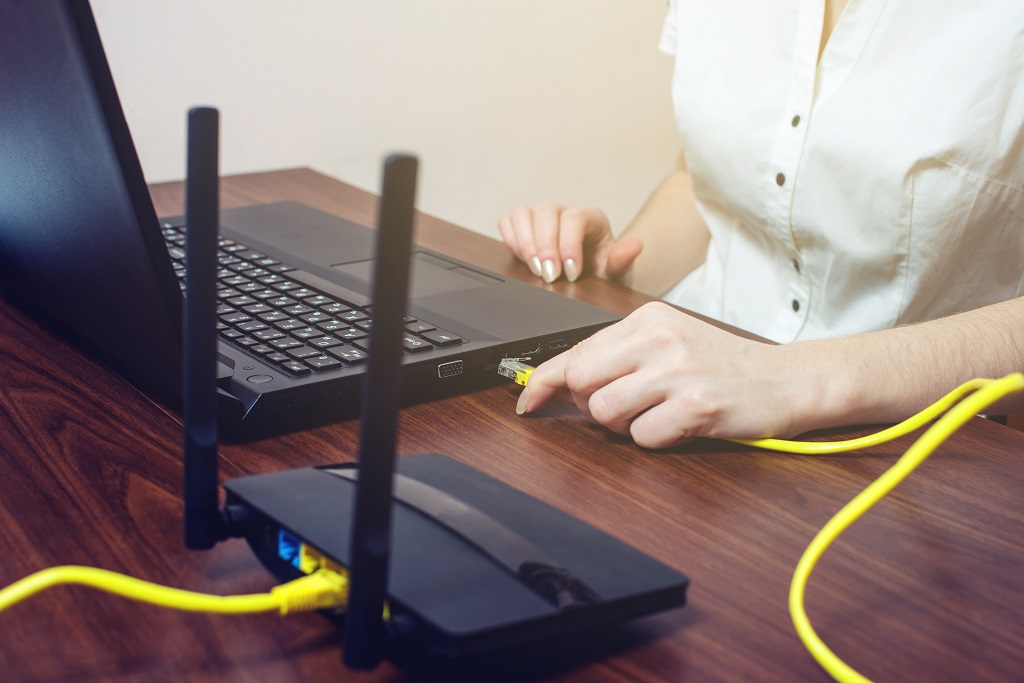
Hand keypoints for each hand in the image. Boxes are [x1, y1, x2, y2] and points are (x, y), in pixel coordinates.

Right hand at [497, 203, 642, 282]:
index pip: (574, 217)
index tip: (570, 273)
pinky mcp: (524, 226)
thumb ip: (623, 261)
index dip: (568, 244)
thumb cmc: (602, 275)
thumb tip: (635, 245)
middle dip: (544, 246)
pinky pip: (508, 221)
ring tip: (534, 270)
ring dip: (525, 243)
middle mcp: (565, 212)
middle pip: (545, 211)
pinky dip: (511, 239)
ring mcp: (542, 218)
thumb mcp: (617, 274)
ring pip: (523, 213)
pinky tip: (522, 260)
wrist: (591, 282)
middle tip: (549, 276)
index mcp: (591, 218)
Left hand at [515, 302, 817, 446]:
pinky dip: (656, 439)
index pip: (577, 350)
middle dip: (592, 404)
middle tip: (625, 407)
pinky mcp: (696, 405)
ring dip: (626, 424)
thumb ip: (622, 356)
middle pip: (582, 382)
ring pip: (606, 411)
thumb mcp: (671, 342)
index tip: (528, 400)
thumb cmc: (725, 365)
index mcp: (648, 319)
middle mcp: (660, 338)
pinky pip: (643, 437)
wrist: (788, 379)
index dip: (543, 380)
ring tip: (659, 413)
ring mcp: (678, 370)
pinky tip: (682, 424)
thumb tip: (566, 383)